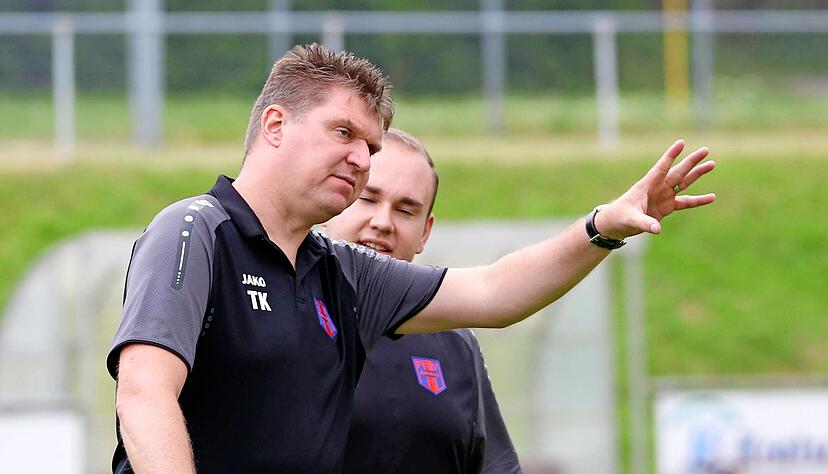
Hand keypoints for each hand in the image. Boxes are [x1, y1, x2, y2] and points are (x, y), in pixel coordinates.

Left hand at [594, 139, 715, 239]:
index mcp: (647, 185)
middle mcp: (657, 187)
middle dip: (691, 161)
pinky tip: (712, 197)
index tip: (681, 142)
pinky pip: (686, 202)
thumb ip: (644, 223)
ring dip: (697, 174)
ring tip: (712, 164)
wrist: (616, 224)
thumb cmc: (619, 217)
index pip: (661, 168)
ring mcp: (663, 196)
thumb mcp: (630, 220)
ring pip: (684, 182)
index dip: (671, 156)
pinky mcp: (667, 207)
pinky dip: (698, 200)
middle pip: (678, 172)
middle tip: (706, 150)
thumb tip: (657, 229)